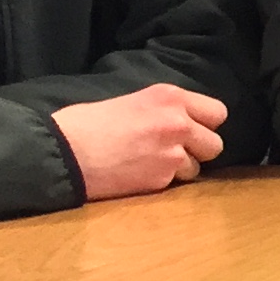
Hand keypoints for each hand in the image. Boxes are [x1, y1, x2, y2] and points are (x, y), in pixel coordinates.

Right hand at [52, 83, 230, 200]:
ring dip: (180, 169)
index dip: (205, 125)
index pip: (218, 113)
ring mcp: (172, 153)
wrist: (61, 151)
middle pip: (215, 144)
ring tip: (150, 164)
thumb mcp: (132, 101)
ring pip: (197, 168)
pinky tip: (138, 175)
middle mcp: (178, 122)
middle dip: (198, 150)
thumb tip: (182, 121)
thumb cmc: (86, 123)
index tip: (191, 130)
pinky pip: (175, 184)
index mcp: (170, 97)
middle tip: (173, 151)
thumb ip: (163, 110)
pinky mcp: (160, 179)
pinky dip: (161, 182)